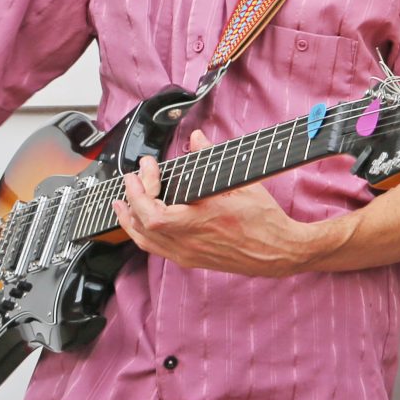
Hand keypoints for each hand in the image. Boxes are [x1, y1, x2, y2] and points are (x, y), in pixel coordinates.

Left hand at [112, 129, 330, 274]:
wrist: (278, 251)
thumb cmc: (264, 221)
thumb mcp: (240, 184)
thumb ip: (211, 159)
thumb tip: (197, 139)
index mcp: (198, 223)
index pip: (152, 211)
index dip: (141, 189)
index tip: (146, 169)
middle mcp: (188, 243)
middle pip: (142, 225)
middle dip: (131, 199)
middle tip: (133, 179)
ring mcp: (188, 255)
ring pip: (144, 241)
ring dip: (129, 220)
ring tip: (121, 204)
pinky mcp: (191, 260)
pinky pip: (156, 249)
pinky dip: (142, 234)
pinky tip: (142, 223)